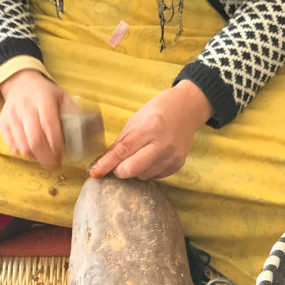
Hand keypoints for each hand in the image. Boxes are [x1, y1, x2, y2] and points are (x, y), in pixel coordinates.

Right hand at [0, 69, 70, 169]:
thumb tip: (95, 133)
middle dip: (46, 157)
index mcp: (43, 99)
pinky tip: (33, 151)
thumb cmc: (46, 94)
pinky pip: (13, 147)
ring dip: (36, 157)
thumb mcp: (63, 98)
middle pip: (34, 140)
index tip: (62, 156)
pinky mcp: (3, 124)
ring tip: (44, 158)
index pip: (49, 126)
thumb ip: (75, 114)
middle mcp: (25, 107)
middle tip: (54, 164)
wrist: (21, 83)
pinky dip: (24, 153)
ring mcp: (11, 116)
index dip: (56, 145)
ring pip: (23, 146)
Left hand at [90, 81, 213, 179]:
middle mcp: (162, 144)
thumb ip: (121, 142)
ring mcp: (172, 156)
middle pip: (132, 169)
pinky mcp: (177, 165)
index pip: (123, 151)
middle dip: (120, 171)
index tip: (95, 173)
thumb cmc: (159, 111)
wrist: (190, 108)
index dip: (106, 164)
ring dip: (134, 171)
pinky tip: (152, 157)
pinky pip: (154, 176)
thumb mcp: (136, 120)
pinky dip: (147, 170)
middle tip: (118, 165)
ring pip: (142, 176)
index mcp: (150, 127)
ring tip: (141, 154)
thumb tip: (103, 162)